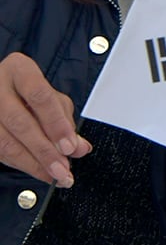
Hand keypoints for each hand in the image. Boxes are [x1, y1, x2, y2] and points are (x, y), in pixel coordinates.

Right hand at [0, 52, 92, 187]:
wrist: (1, 88)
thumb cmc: (30, 92)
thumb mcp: (52, 98)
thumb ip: (66, 121)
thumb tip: (79, 147)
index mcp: (19, 69)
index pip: (39, 96)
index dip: (55, 124)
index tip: (69, 147)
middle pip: (20, 122)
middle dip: (44, 151)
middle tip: (63, 169)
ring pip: (5, 141)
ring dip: (32, 163)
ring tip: (53, 174)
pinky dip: (20, 164)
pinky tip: (37, 170)